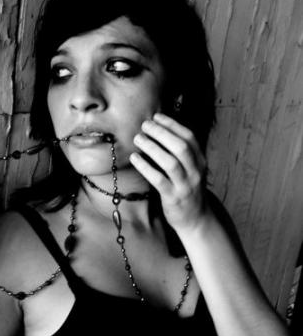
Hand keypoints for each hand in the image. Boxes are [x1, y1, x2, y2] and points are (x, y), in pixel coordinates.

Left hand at [130, 113, 208, 232]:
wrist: (196, 219)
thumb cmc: (187, 189)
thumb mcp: (190, 169)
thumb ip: (180, 153)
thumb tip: (158, 130)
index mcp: (200, 161)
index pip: (189, 137)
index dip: (172, 124)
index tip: (156, 116)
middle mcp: (195, 172)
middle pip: (180, 147)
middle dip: (161, 133)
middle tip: (144, 125)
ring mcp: (185, 185)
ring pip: (170, 163)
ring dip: (152, 148)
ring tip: (137, 138)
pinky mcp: (173, 198)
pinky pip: (158, 180)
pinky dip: (146, 167)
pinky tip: (135, 158)